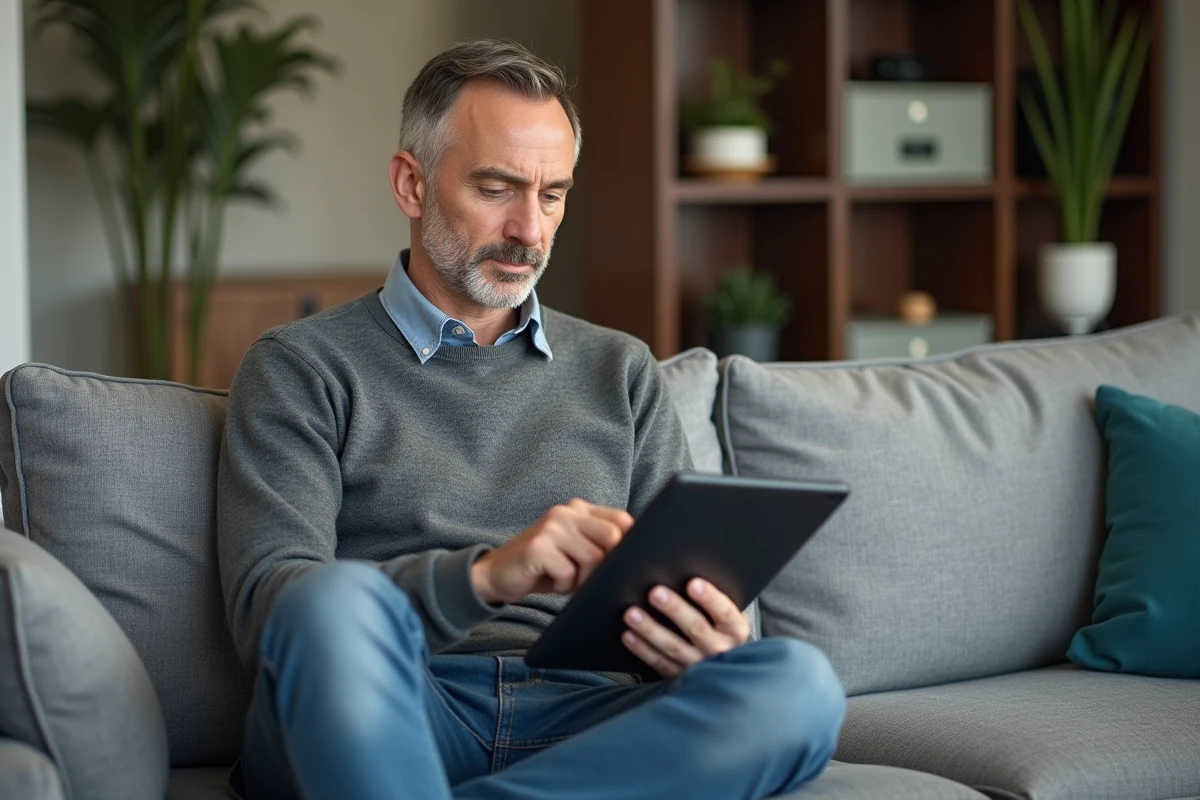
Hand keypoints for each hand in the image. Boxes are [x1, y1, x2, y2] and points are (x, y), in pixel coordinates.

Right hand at [471, 499, 633, 604]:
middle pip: (612, 537)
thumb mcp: (575, 551)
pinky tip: (549, 580)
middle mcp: (566, 512)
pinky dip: (563, 585)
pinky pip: (568, 572)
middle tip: (588, 579)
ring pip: (593, 558)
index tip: (621, 564)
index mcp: (579, 509)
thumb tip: (637, 556)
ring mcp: (551, 527)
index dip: (629, 543)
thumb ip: (600, 544)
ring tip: (567, 579)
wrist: (496, 574)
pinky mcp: (538, 547)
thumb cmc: (543, 568)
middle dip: (606, 566)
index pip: (621, 519)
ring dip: (583, 579)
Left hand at [622, 578, 749, 677]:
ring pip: (673, 647)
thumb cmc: (723, 634)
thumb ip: (713, 602)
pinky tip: (629, 636)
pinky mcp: (681, 677)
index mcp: (735, 630)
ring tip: (632, 614)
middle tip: (655, 593)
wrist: (727, 671)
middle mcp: (720, 649)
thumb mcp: (728, 619)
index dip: (710, 598)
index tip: (693, 583)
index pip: (725, 612)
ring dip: (651, 629)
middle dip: (674, 609)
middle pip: (696, 627)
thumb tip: (688, 576)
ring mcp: (699, 665)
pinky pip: (660, 663)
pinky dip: (643, 649)